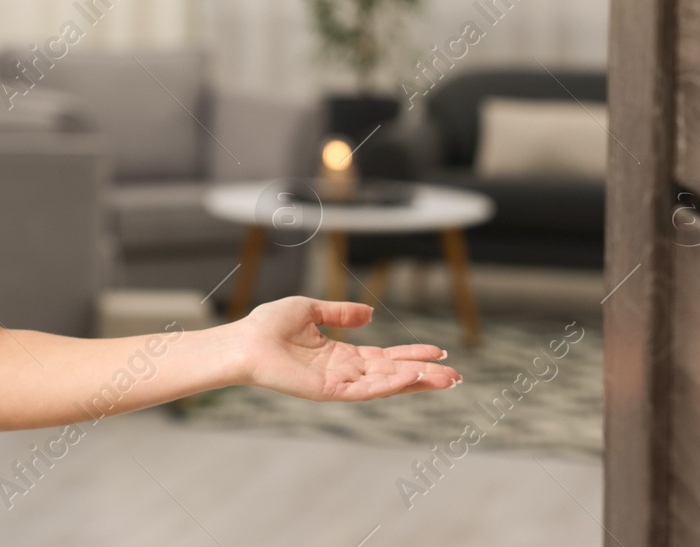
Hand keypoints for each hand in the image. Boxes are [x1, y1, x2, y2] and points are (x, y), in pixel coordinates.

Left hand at [234, 296, 461, 401]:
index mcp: (341, 354)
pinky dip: (389, 384)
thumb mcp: (310, 309)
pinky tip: (410, 378)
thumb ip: (340, 313)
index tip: (439, 352)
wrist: (244, 340)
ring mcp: (338, 384)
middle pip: (392, 374)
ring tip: (445, 379)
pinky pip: (364, 390)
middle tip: (455, 375)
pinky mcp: (328, 391)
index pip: (385, 357)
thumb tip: (370, 314)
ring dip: (415, 381)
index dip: (411, 355)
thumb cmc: (268, 325)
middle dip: (423, 374)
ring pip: (385, 384)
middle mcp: (344, 371)